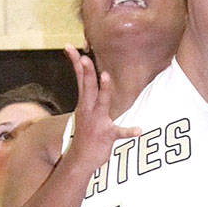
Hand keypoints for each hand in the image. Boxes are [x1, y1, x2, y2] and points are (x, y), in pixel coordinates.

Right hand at [64, 45, 140, 173]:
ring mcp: (97, 123)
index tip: (69, 46)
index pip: (79, 79)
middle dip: (86, 71)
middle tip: (85, 56)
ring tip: (107, 76)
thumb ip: (89, 95)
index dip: (76, 62)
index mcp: (84, 104)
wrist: (80, 160)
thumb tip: (92, 79)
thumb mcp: (84, 112)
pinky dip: (129, 132)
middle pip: (87, 87)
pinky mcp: (107, 136)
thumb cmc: (86, 133)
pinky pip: (119, 133)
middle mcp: (88, 110)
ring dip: (104, 89)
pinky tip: (138, 130)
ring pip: (101, 103)